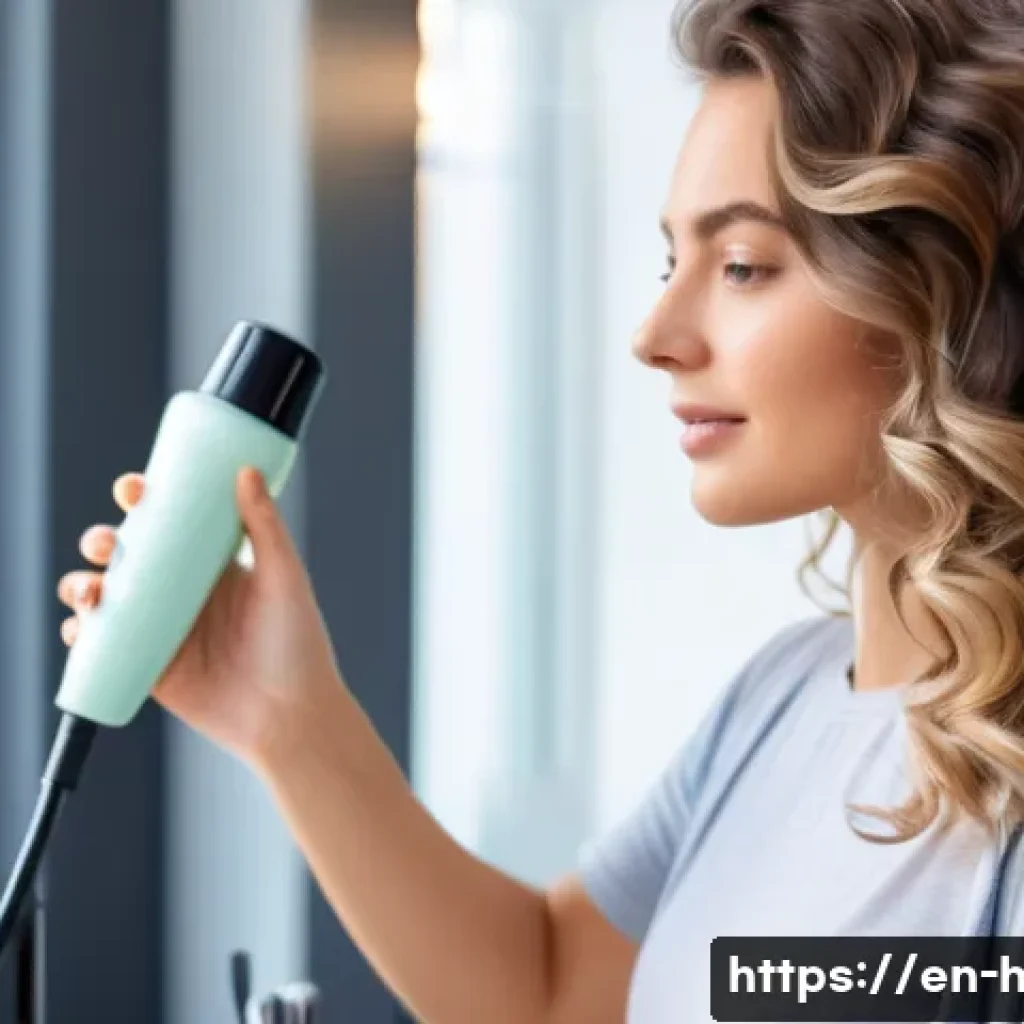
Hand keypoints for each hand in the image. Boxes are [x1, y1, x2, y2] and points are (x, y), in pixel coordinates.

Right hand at [56, 467, 345, 764]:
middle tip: (105, 543)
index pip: (171, 522)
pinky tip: (80, 627)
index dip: (144, 501)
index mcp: (213, 563)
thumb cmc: (298, 645)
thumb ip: (265, 526)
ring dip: (82, 585)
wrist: (290, 717)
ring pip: (106, 596)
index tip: (132, 489)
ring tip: (91, 591)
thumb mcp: (285, 577)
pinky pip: (101, 646)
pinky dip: (79, 633)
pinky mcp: (148, 667)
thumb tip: (246, 469)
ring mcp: (163, 629)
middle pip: (127, 555)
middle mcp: (184, 592)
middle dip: (102, 541)